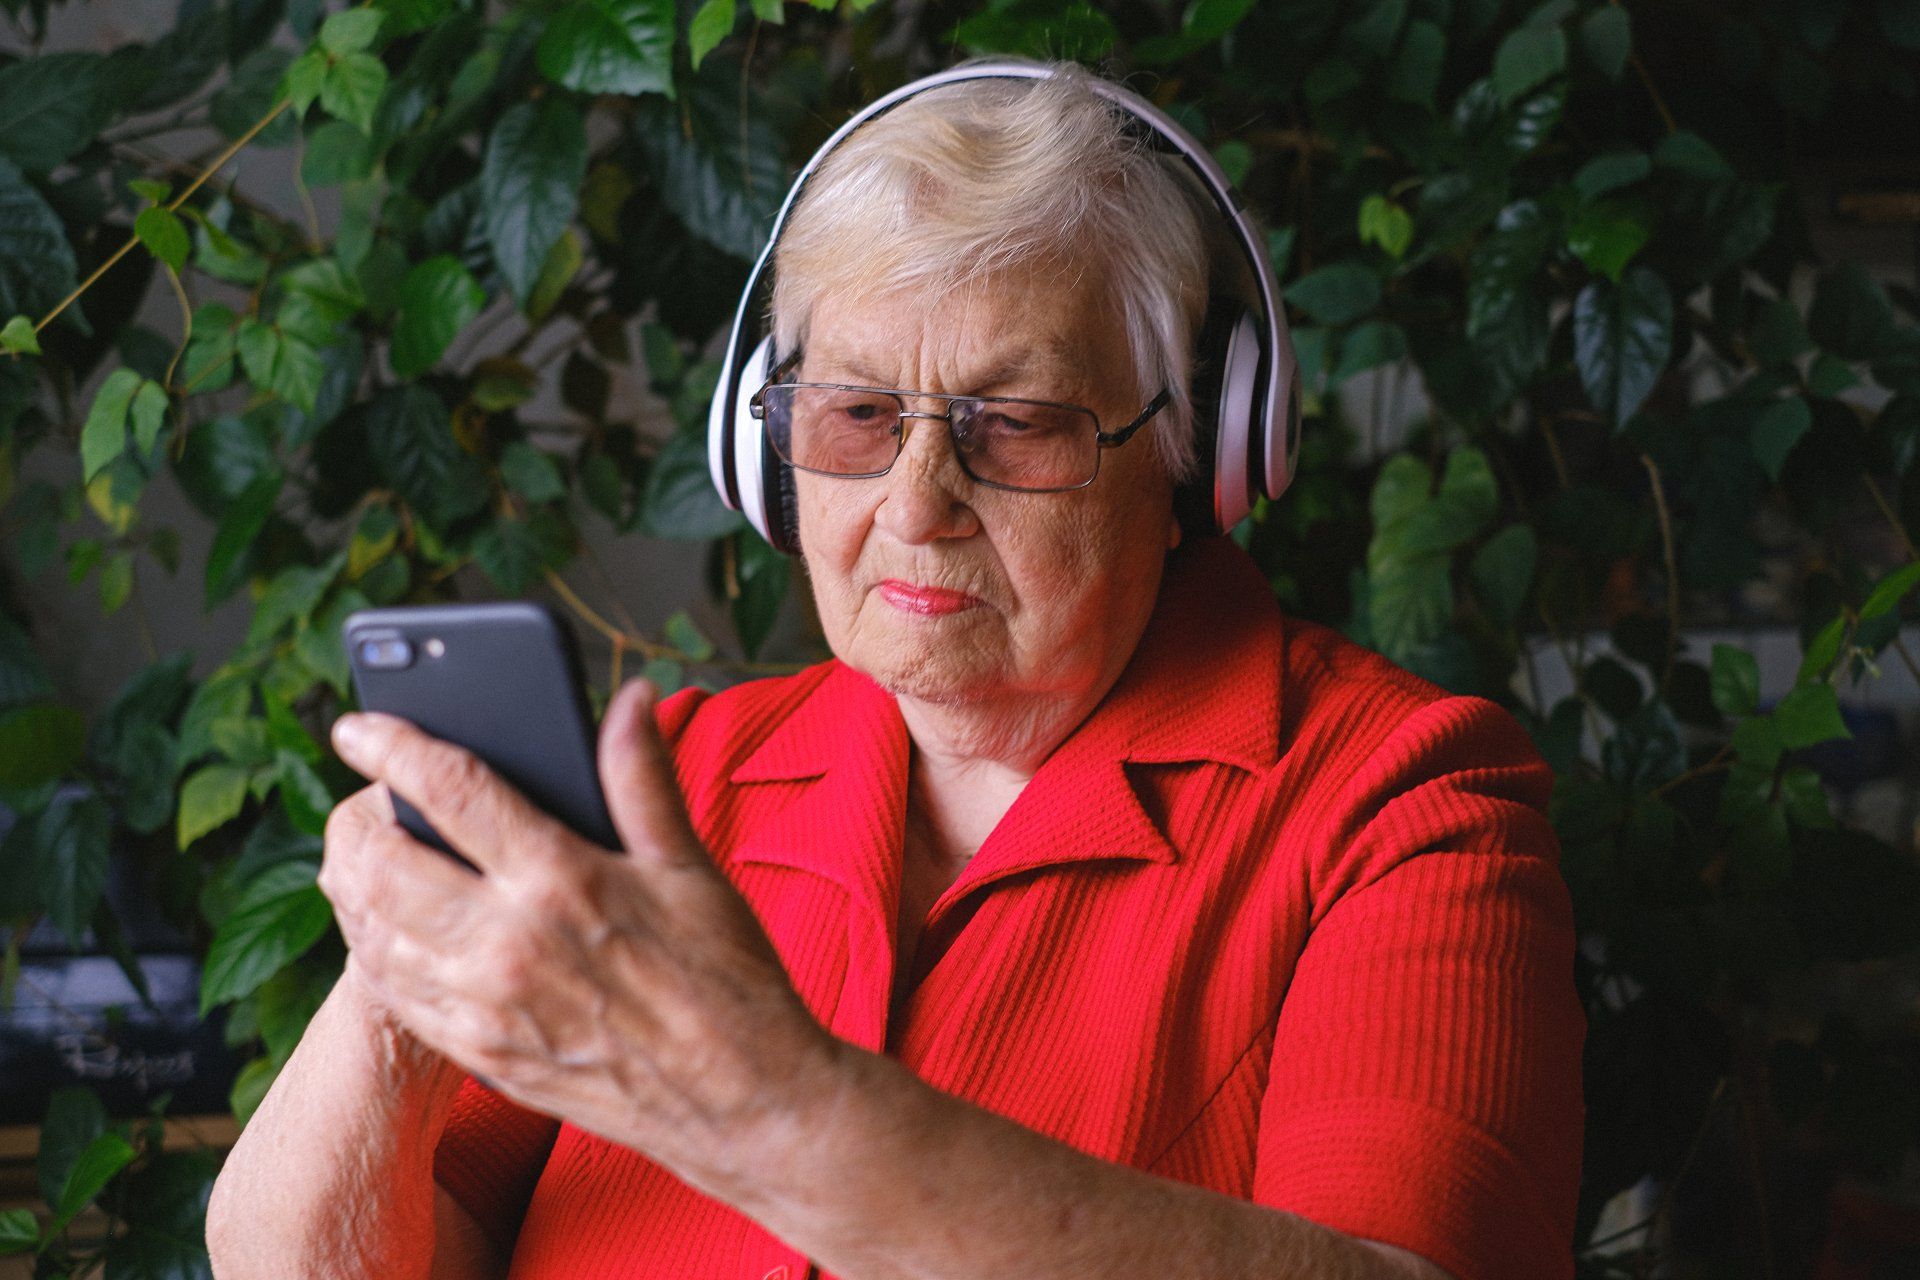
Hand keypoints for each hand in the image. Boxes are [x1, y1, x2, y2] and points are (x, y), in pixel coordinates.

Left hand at [316, 678, 842, 1201]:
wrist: (742, 1100)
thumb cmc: (726, 980)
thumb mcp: (689, 865)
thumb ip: (642, 776)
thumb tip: (630, 699)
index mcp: (561, 878)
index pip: (448, 789)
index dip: (392, 745)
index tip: (359, 725)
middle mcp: (508, 943)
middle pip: (381, 862)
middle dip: (352, 819)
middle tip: (358, 796)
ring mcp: (486, 1007)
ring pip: (371, 931)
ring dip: (353, 885)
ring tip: (363, 854)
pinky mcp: (481, 1055)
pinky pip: (392, 995)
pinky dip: (374, 950)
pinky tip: (389, 928)